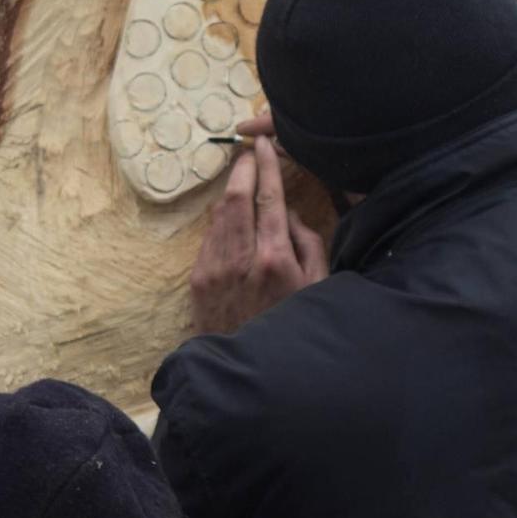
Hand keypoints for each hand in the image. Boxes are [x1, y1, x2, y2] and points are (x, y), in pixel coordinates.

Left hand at [190, 134, 328, 334]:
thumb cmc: (292, 329)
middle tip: (249, 151)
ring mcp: (215, 268)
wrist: (248, 374)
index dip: (266, 165)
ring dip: (231, 191)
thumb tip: (288, 214)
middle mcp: (241, 258)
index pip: (268, 197)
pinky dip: (221, 220)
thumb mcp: (317, 289)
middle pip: (237, 196)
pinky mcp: (198, 279)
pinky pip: (209, 237)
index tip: (265, 144)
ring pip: (219, 214)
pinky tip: (231, 217)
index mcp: (274, 258)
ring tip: (241, 178)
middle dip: (243, 168)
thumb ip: (308, 244)